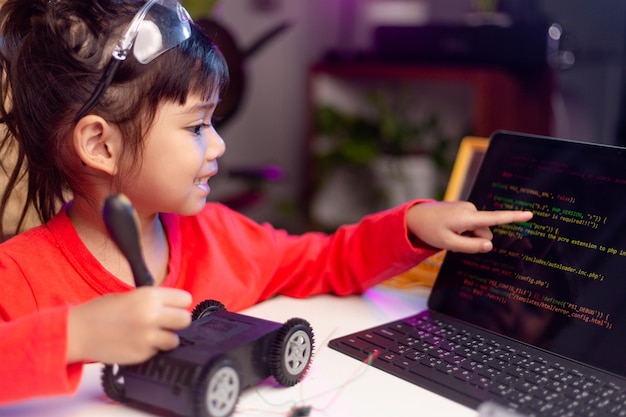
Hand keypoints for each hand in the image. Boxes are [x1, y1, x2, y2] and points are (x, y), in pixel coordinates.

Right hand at [67, 287, 191, 364]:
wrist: (78, 332)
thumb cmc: (102, 311)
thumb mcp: (130, 296)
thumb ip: (153, 300)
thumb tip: (173, 307)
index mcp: (149, 296)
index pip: (185, 299)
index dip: (179, 304)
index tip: (173, 307)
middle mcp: (151, 315)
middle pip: (185, 319)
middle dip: (177, 321)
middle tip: (165, 323)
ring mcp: (147, 336)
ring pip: (174, 340)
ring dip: (166, 338)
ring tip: (150, 335)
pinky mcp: (142, 354)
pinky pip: (157, 352)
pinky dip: (150, 349)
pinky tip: (136, 343)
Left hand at [406, 201, 532, 253]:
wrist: (414, 216)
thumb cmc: (429, 230)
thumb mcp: (449, 243)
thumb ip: (471, 246)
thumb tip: (490, 245)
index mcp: (468, 217)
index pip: (495, 218)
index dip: (514, 217)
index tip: (530, 214)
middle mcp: (470, 209)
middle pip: (484, 232)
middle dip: (474, 240)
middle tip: (453, 241)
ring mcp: (467, 208)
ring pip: (477, 230)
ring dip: (467, 236)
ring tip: (449, 234)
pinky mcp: (463, 209)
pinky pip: (470, 224)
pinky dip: (463, 230)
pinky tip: (449, 230)